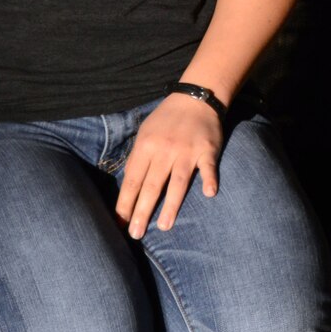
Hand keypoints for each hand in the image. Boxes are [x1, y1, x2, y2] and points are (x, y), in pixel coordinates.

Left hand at [115, 93, 222, 238]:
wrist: (195, 98)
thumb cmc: (166, 119)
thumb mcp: (145, 133)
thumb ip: (137, 159)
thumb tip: (128, 188)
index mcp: (146, 146)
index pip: (133, 180)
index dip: (126, 203)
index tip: (121, 223)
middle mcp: (165, 149)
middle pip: (152, 185)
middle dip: (142, 211)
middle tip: (136, 233)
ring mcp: (187, 150)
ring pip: (178, 181)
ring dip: (171, 205)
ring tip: (164, 227)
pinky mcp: (207, 149)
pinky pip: (208, 166)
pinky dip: (209, 179)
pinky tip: (209, 194)